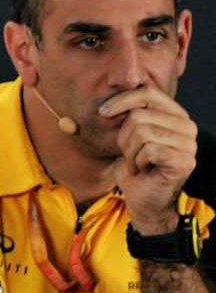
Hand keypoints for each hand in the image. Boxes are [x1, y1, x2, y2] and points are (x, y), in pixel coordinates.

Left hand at [100, 88, 197, 234]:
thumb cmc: (135, 166)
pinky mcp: (184, 161)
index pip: (148, 92)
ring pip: (141, 131)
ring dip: (130, 151)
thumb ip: (127, 113)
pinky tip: (144, 170)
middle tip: (130, 154)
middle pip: (139, 114)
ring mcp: (189, 144)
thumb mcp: (128, 134)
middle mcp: (187, 126)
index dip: (122, 99)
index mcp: (176, 115)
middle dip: (124, 136)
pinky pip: (148, 150)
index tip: (103, 112)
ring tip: (138, 163)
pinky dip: (137, 162)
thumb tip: (111, 96)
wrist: (143, 199)